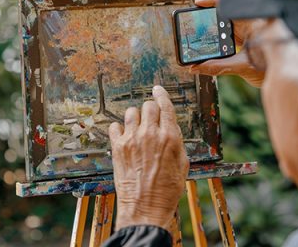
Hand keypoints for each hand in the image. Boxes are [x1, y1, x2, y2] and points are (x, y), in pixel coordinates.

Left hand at [109, 85, 188, 231]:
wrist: (146, 208)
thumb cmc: (167, 189)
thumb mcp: (182, 163)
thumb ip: (176, 142)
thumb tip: (170, 129)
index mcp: (169, 137)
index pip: (165, 106)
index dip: (161, 94)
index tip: (158, 89)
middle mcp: (150, 134)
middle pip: (148, 105)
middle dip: (151, 109)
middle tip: (151, 117)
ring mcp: (132, 139)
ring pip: (132, 112)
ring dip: (136, 116)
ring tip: (137, 126)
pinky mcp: (118, 148)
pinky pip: (115, 126)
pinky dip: (119, 129)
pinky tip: (124, 136)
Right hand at [189, 0, 265, 87]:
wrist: (287, 78)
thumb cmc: (273, 68)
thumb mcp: (242, 67)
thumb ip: (217, 66)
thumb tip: (196, 67)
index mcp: (252, 22)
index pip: (229, 5)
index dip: (212, 2)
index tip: (198, 3)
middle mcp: (250, 23)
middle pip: (225, 14)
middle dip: (209, 18)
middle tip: (195, 24)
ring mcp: (248, 31)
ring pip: (226, 25)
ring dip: (214, 30)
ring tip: (200, 36)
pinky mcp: (247, 39)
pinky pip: (230, 34)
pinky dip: (220, 39)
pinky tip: (211, 46)